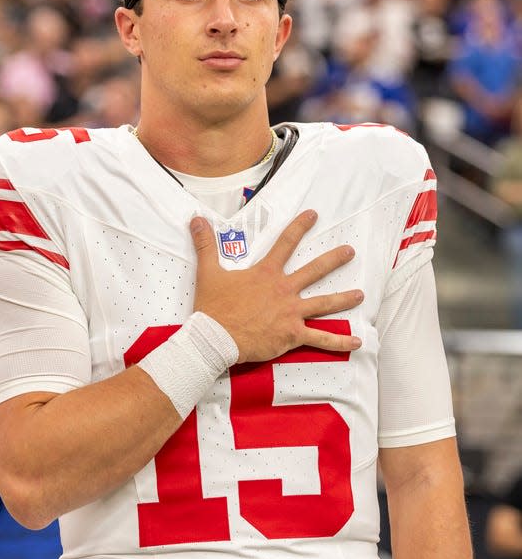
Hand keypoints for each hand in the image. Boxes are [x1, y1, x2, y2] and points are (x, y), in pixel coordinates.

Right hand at [190, 209, 362, 362]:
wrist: (215, 338)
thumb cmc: (213, 307)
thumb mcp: (207, 272)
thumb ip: (205, 245)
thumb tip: (196, 219)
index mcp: (266, 273)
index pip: (285, 244)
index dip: (300, 227)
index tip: (313, 215)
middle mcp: (283, 290)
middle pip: (314, 270)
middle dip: (334, 259)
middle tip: (350, 251)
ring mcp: (291, 312)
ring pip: (324, 304)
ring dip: (344, 299)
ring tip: (361, 295)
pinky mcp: (292, 334)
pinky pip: (320, 339)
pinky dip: (339, 343)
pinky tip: (357, 343)